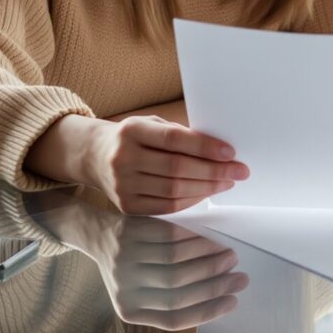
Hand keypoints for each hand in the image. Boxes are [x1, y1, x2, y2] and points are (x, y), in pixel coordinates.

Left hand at [68, 212, 249, 329]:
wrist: (96, 235)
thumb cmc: (129, 266)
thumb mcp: (141, 290)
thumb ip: (170, 297)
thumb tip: (217, 297)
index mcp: (130, 311)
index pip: (175, 318)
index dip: (208, 310)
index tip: (233, 301)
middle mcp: (125, 287)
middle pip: (178, 288)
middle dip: (215, 284)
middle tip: (239, 277)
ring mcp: (125, 258)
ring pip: (176, 259)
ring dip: (209, 258)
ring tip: (229, 257)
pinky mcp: (129, 233)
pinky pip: (168, 235)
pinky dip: (195, 238)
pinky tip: (211, 240)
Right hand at [81, 115, 249, 215]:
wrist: (94, 156)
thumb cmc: (132, 138)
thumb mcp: (150, 125)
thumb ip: (179, 135)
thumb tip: (219, 150)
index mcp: (131, 131)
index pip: (174, 139)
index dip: (205, 147)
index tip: (230, 152)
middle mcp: (123, 158)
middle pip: (177, 168)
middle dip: (214, 171)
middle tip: (239, 170)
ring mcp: (123, 185)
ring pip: (174, 190)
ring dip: (207, 188)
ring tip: (227, 182)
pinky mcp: (126, 206)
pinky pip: (166, 207)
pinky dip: (191, 201)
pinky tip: (206, 193)